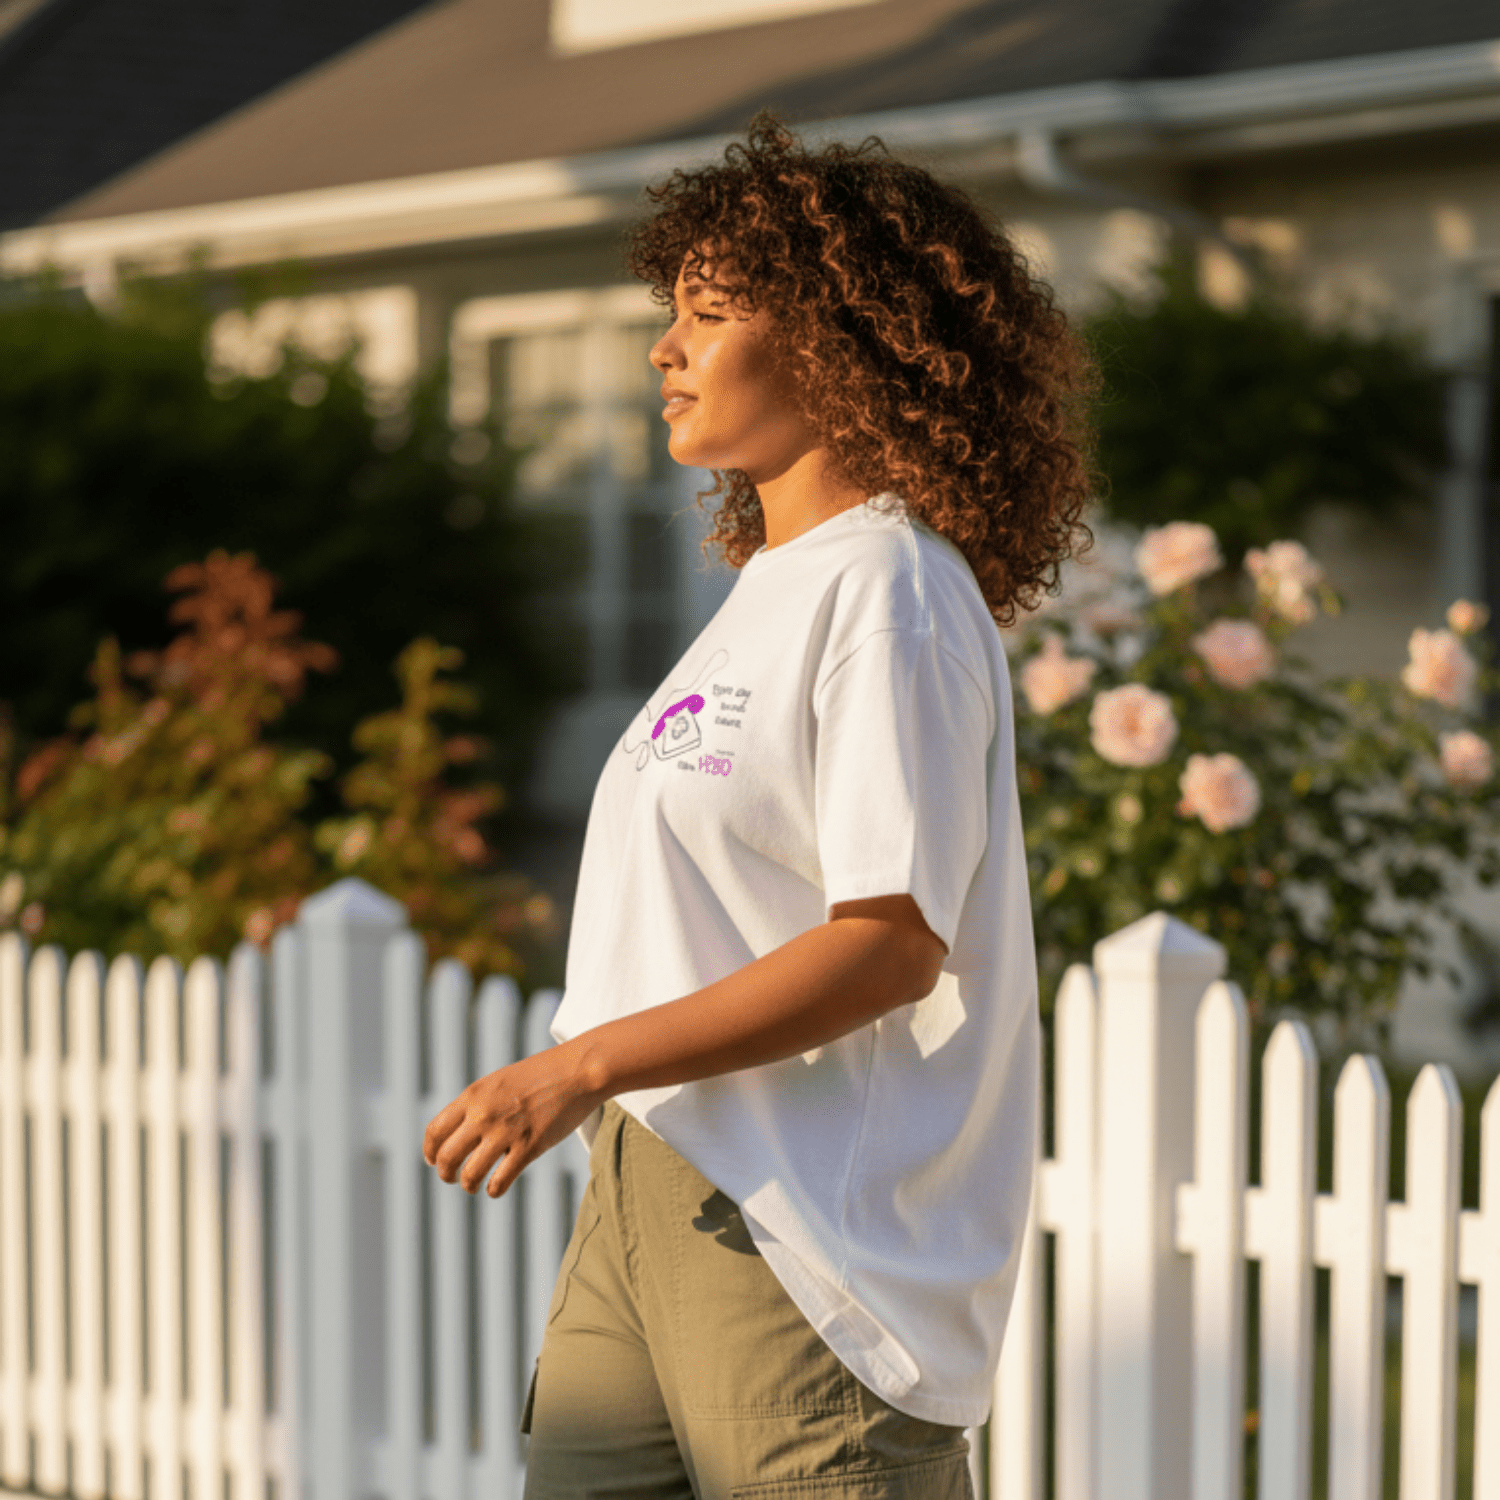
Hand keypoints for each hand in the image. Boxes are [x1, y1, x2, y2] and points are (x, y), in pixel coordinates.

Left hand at [422, 1041, 602, 1197]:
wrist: (577, 1071)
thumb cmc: (540, 1075)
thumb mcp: (499, 1081)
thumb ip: (477, 1104)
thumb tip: (459, 1132)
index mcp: (473, 1095)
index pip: (434, 1131)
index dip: (430, 1152)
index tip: (434, 1161)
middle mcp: (484, 1114)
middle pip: (446, 1156)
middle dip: (446, 1174)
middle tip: (452, 1178)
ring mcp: (506, 1131)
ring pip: (470, 1175)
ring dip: (468, 1185)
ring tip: (474, 1185)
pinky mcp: (529, 1147)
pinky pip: (500, 1181)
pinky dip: (494, 1190)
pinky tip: (497, 1187)